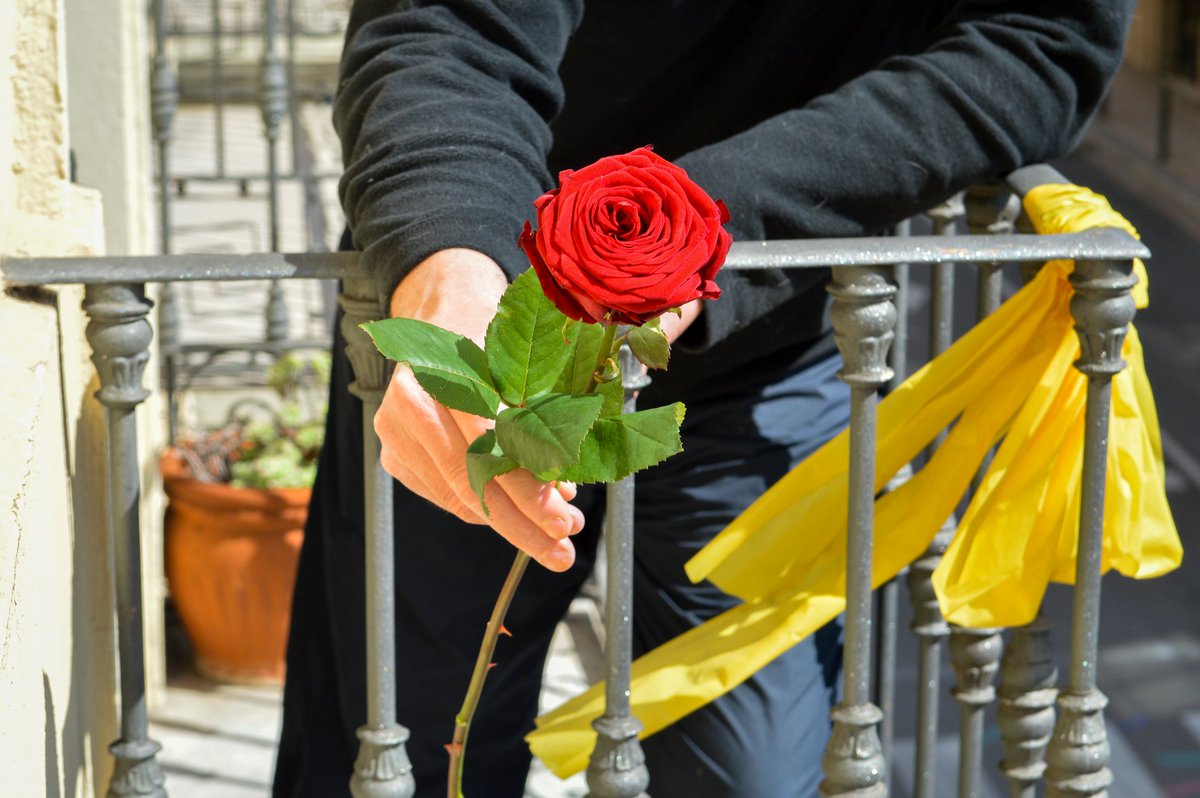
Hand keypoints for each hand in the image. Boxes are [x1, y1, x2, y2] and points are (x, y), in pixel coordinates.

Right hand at [375, 249, 585, 570]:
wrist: (443, 311)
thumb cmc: (492, 336)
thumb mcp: (523, 365)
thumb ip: (542, 422)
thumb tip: (563, 494)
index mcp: (446, 373)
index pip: (490, 448)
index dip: (528, 492)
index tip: (563, 522)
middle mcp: (412, 404)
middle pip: (471, 482)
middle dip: (522, 523)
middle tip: (561, 549)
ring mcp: (394, 432)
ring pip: (457, 496)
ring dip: (507, 519)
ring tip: (549, 533)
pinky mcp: (393, 454)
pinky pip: (443, 494)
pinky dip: (481, 506)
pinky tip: (511, 510)